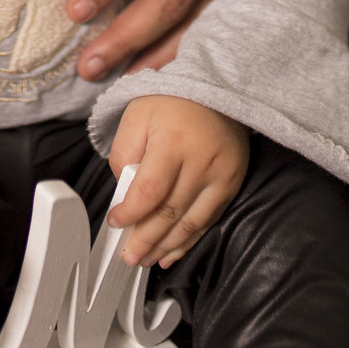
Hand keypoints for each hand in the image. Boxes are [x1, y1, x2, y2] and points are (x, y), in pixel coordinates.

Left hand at [107, 96, 248, 267]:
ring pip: (190, 224)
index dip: (130, 214)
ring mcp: (221, 175)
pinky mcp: (233, 183)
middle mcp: (201, 161)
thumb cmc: (172, 101)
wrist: (217, 88)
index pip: (149, 191)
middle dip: (146, 240)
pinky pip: (209, 220)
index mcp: (173, 142)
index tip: (115, 223)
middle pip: (169, 213)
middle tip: (129, 256)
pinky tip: (172, 252)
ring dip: (166, 247)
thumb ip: (124, 155)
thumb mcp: (136, 116)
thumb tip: (124, 195)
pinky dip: (189, 241)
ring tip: (146, 259)